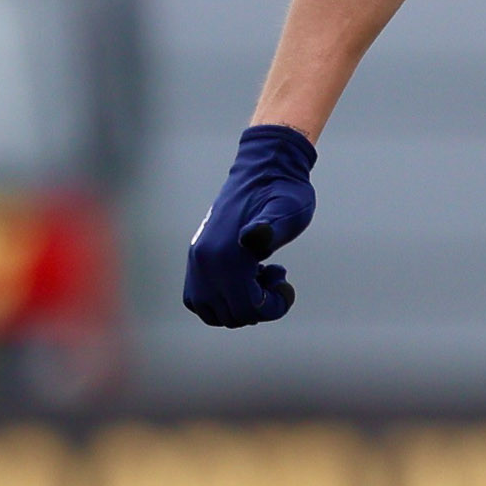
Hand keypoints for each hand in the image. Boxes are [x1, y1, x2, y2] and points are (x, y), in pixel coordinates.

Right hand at [181, 123, 318, 325]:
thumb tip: (253, 238)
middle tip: (275, 274)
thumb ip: (273, 227)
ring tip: (259, 275)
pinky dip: (223, 299)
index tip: (285, 280)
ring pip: (213, 312)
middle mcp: (204, 261)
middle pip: (231, 316)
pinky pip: (200, 300)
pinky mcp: (196, 259)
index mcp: (226, 254)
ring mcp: (196, 261)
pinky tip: (244, 276)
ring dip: (240, 303)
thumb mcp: (289, 209)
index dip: (273, 307)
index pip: (246, 309)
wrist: (265, 168)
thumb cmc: (283, 192)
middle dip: (259, 305)